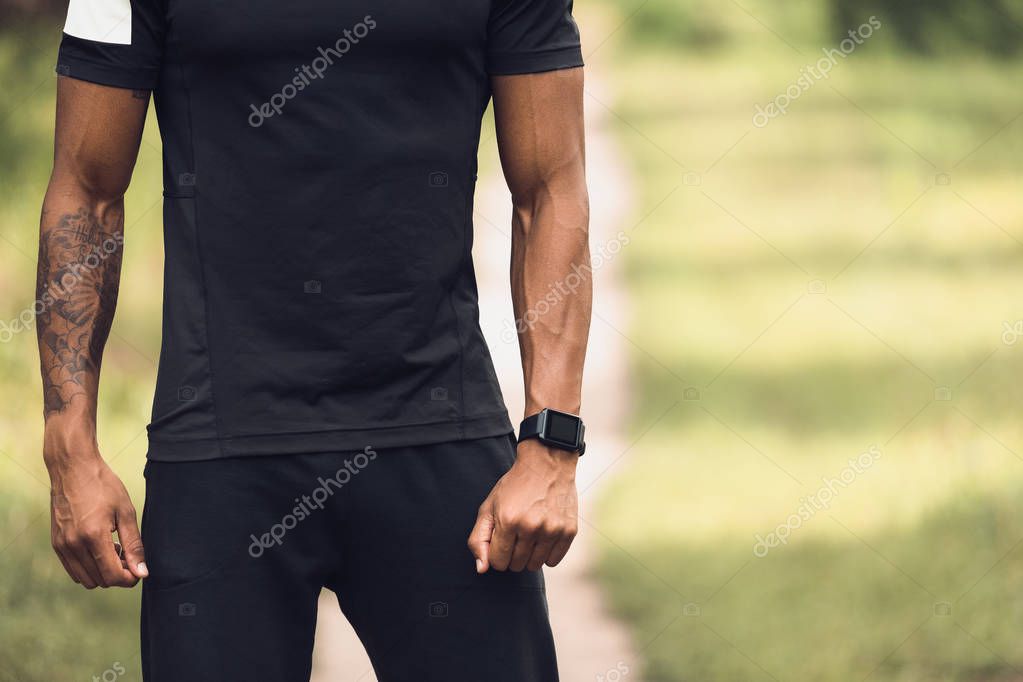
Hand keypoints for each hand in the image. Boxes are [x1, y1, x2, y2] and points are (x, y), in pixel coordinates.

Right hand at [45, 425, 146, 588]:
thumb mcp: (126, 512)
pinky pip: (73, 569)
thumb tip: (142, 572)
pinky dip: (88, 567)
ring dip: (102, 572)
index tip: (139, 571)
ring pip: (85, 579)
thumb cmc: (103, 485)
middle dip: (117, 575)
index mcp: (93, 536)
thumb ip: (134, 545)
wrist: (73, 468)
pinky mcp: (56, 543)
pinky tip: (100, 548)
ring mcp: (61, 545)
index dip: (129, 579)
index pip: (112, 575)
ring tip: (114, 550)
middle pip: (99, 581)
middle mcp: (73, 545)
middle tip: (128, 556)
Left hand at [468, 439, 578, 572]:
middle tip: (516, 534)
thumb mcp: (489, 506)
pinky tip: (544, 536)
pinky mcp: (569, 531)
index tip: (501, 539)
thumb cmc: (514, 486)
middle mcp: (531, 527)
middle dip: (512, 554)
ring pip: (535, 566)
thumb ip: (479, 539)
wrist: (547, 464)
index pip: (497, 562)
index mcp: (508, 521)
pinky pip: (553, 561)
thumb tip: (482, 569)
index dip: (497, 553)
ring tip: (529, 534)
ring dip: (529, 555)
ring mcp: (552, 530)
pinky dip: (546, 554)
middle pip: (516, 565)